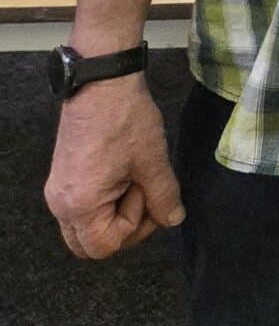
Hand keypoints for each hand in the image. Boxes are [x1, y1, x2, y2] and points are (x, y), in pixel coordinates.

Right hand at [44, 77, 182, 260]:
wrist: (102, 80)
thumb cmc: (126, 119)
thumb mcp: (153, 161)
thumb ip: (164, 197)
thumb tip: (173, 220)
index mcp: (79, 205)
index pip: (105, 246)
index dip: (134, 227)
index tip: (147, 194)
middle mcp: (60, 204)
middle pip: (89, 244)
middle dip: (122, 228)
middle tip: (143, 194)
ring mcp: (58, 190)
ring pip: (85, 225)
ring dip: (114, 213)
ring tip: (133, 178)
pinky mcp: (63, 176)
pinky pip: (81, 206)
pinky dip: (104, 200)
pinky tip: (122, 172)